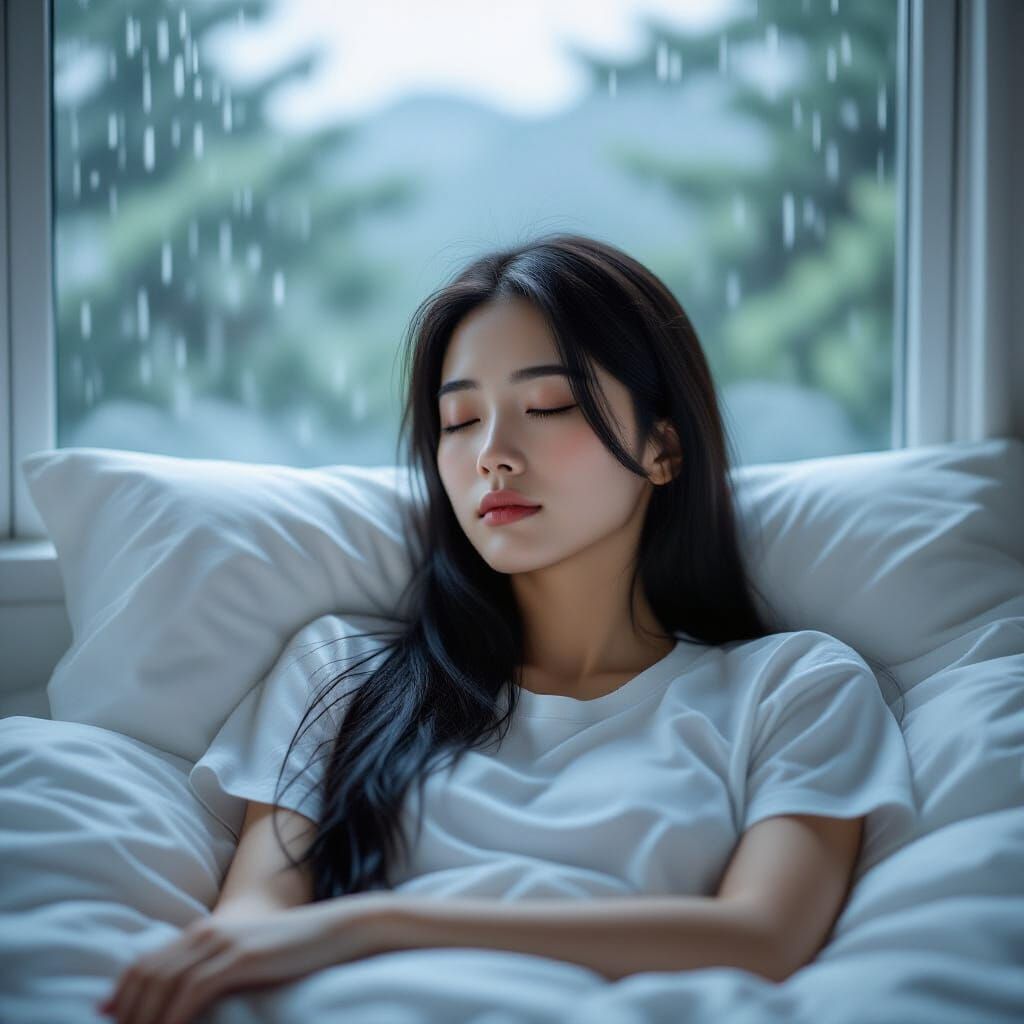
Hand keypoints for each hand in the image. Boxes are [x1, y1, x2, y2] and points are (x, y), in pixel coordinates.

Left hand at [97, 896, 385, 1023]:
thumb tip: (188, 991)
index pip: (146, 960)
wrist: (334, 929)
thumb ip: (214, 964)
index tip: (105, 1014)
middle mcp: (207, 932)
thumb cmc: (291, 948)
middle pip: (149, 973)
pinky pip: (193, 991)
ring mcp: (223, 943)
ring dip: (144, 1017)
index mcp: (204, 930)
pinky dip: (173, 1016)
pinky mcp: (240, 958)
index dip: (120, 989)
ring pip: (165, 984)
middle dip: (126, 1008)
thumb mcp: (246, 953)